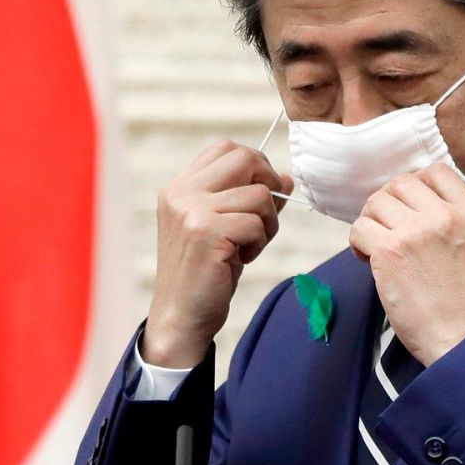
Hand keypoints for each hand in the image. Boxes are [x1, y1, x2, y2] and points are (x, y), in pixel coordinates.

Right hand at [142, 140, 291, 367]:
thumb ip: (250, 200)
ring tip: (249, 245)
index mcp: (179, 187)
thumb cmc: (205, 273)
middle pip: (244, 159)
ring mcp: (192, 211)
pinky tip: (242, 258)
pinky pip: (256, 222)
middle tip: (264, 215)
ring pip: (259, 194)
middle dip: (267, 184)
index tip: (262, 192)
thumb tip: (285, 177)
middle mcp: (181, 193)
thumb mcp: (225, 228)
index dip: (255, 165)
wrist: (181, 316)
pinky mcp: (207, 233)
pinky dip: (259, 241)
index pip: (226, 149)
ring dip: (267, 222)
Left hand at [349, 164, 464, 365]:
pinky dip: (358, 242)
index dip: (415, 187)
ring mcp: (418, 232)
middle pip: (402, 183)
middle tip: (388, 229)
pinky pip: (360, 227)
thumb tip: (410, 202)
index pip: (437, 172)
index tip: (409, 209)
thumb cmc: (464, 302)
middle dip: (389, 204)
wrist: (461, 339)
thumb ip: (452, 218)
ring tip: (378, 246)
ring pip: (377, 202)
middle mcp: (447, 217)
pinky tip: (368, 259)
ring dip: (372, 222)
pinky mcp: (391, 251)